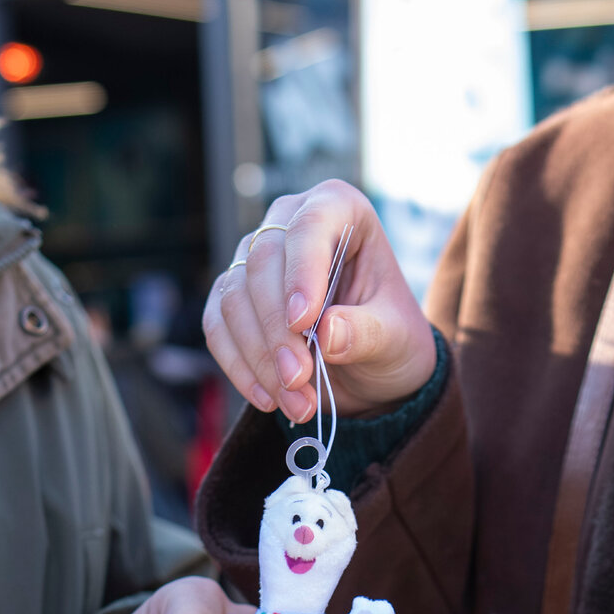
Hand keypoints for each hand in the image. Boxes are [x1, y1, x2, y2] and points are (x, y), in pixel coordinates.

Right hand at [203, 180, 437, 423]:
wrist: (370, 370)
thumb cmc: (391, 339)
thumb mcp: (396, 339)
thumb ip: (368, 333)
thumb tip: (327, 333)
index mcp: (340, 210)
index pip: (309, 225)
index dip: (301, 271)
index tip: (303, 323)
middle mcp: (290, 223)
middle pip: (262, 262)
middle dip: (277, 329)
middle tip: (299, 379)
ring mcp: (255, 258)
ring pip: (234, 297)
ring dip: (259, 358)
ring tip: (297, 403)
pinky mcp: (233, 296)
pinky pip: (217, 327)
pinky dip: (239, 367)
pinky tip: (269, 399)